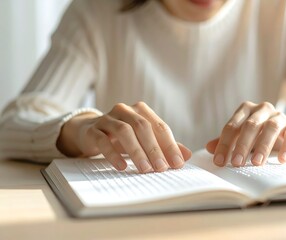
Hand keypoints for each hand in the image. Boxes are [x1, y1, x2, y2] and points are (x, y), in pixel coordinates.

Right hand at [57, 102, 191, 172]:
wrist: (90, 131)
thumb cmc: (123, 137)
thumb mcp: (144, 140)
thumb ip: (165, 146)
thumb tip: (187, 156)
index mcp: (141, 110)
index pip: (160, 127)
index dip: (170, 146)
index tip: (178, 164)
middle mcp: (125, 110)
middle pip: (143, 127)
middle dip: (154, 149)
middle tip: (162, 168)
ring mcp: (107, 118)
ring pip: (124, 131)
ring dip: (136, 151)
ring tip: (145, 169)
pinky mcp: (93, 130)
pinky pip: (103, 140)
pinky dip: (113, 154)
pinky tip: (122, 166)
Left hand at [206, 101, 285, 166]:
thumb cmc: (260, 134)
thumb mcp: (242, 137)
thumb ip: (226, 141)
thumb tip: (209, 148)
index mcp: (246, 110)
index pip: (232, 126)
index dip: (224, 144)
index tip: (219, 162)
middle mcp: (262, 109)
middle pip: (251, 125)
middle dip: (242, 145)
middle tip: (236, 163)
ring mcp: (279, 116)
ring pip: (271, 128)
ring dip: (263, 146)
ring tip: (256, 163)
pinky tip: (281, 160)